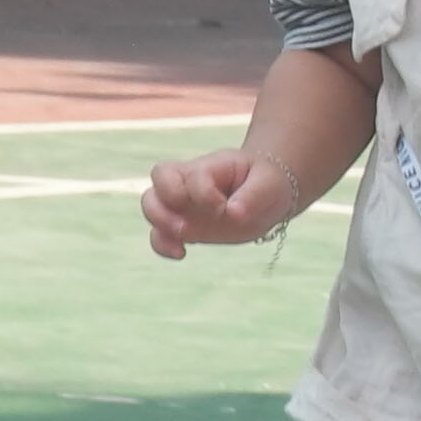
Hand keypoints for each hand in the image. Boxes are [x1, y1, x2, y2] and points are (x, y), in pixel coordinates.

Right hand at [142, 149, 289, 259]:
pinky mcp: (184, 224)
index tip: (223, 206)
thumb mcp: (269, 184)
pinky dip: (162, 245)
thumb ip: (253, 196)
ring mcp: (184, 202)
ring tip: (181, 242)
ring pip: (151, 204)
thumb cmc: (266, 182)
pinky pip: (159, 233)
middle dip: (164, 206)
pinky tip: (181, 254)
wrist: (265, 195)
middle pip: (158, 180)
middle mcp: (190, 180)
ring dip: (159, 225)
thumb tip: (233, 213)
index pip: (191, 175)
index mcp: (211, 166)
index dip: (202, 193)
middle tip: (186, 228)